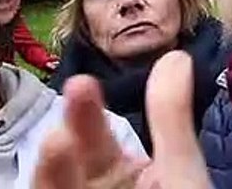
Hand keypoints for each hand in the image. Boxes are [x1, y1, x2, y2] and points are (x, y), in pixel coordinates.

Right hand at [33, 50, 209, 188]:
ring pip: (56, 187)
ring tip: (56, 141)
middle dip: (65, 136)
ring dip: (51, 169)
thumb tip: (177, 56)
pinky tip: (57, 185)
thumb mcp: (180, 167)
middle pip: (70, 163)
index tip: (80, 82)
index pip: (95, 139)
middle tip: (66, 103)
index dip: (85, 111)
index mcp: (122, 173)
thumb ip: (171, 119)